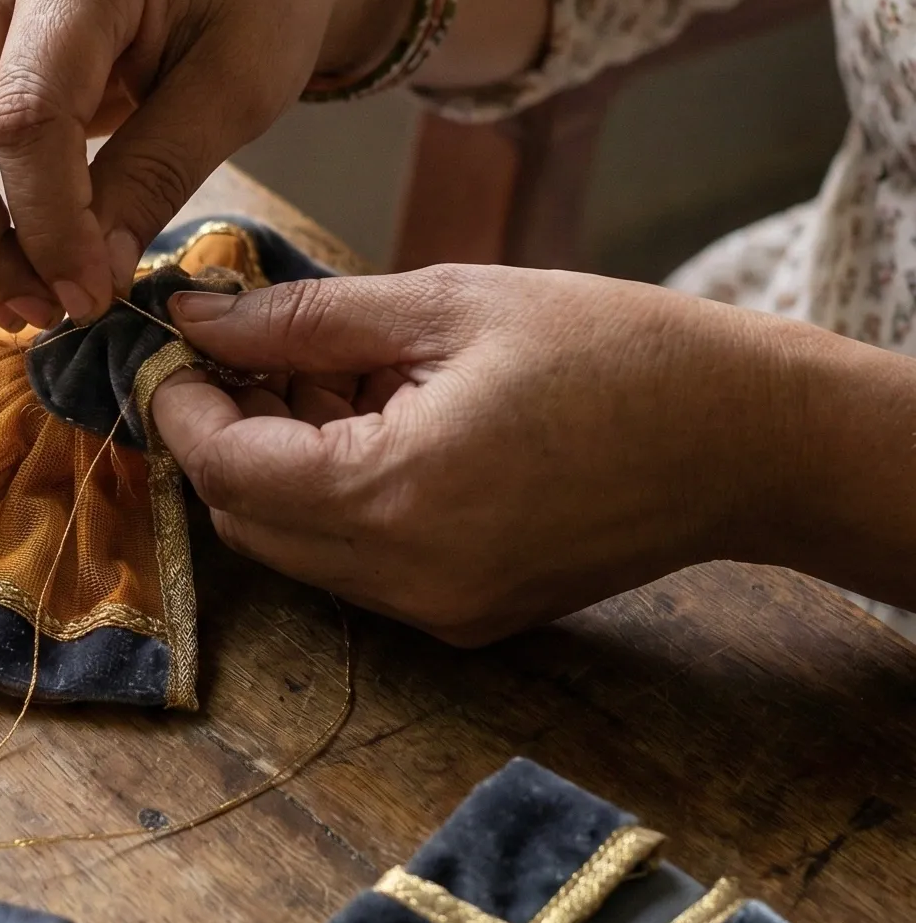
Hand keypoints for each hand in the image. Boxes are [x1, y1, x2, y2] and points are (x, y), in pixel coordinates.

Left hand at [149, 264, 812, 642]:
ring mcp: (439, 612)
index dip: (182, 404)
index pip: (224, 468)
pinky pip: (359, 567)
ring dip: (282, 467)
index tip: (176, 341)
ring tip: (333, 374)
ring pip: (298, 550)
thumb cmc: (611, 351)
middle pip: (247, 522)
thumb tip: (196, 319)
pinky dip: (339, 498)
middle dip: (226, 436)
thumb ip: (304, 317)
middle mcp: (406, 579)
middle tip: (249, 348)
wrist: (747, 438)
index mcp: (393, 495)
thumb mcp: (445, 304)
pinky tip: (382, 420)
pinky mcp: (469, 618)